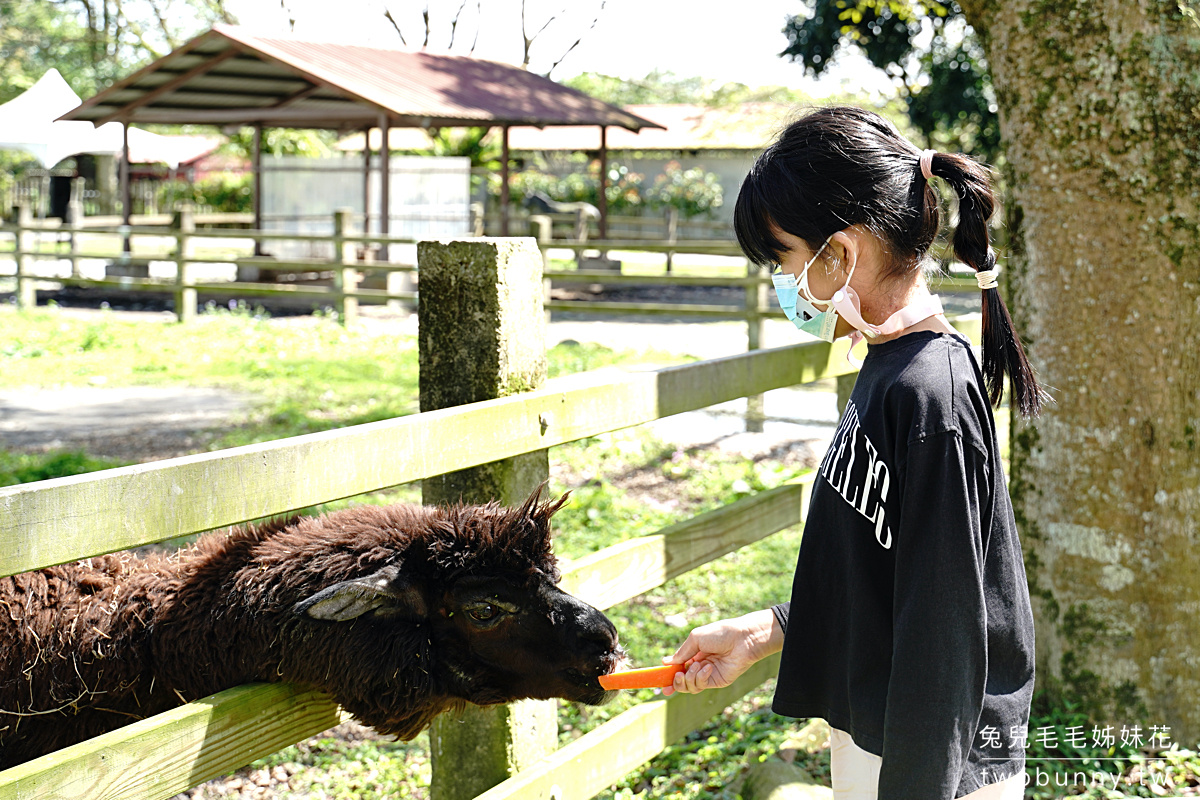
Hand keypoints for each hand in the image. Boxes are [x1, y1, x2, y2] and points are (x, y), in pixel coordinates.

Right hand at [661, 608, 783, 695]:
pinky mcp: (716, 681)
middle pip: (680, 680)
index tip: (658, 680)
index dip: (667, 674)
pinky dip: (700, 677)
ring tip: (696, 666)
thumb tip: (666, 663)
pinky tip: (707, 667)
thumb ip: (681, 653)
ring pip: (689, 686)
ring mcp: (707, 674)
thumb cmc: (720, 633)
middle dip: (675, 681)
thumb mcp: (695, 638)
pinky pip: (701, 685)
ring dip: (688, 678)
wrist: (742, 639)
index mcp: (693, 653)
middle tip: (676, 676)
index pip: (676, 666)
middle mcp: (698, 665)